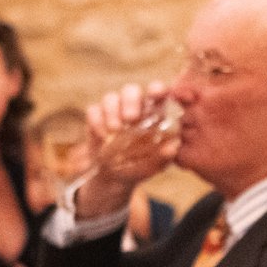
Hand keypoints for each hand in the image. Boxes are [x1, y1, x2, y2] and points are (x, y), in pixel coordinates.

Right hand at [76, 83, 179, 218]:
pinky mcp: (96, 118)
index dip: (157, 88)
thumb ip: (165, 156)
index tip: (155, 94)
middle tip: (131, 118)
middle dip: (131, 101)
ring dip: (112, 111)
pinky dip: (97, 121)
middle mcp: (133, 107)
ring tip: (115, 130)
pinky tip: (103, 137)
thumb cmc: (141, 166)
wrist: (114, 178)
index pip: (157, 92)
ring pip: (111, 97)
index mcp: (153, 113)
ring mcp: (113, 111)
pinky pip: (94, 109)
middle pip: (131, 90)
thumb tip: (173, 147)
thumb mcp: (155, 165)